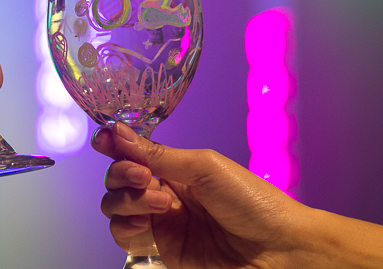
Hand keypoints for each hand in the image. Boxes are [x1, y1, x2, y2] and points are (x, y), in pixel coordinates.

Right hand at [92, 123, 305, 268]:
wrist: (277, 249)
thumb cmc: (253, 202)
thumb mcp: (204, 167)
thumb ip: (158, 154)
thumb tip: (118, 132)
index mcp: (176, 168)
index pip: (133, 152)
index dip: (114, 144)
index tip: (104, 140)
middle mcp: (163, 192)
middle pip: (118, 178)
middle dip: (123, 173)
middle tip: (143, 176)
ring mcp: (160, 223)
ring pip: (115, 206)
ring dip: (127, 199)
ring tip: (159, 203)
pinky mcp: (159, 251)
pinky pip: (123, 236)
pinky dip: (124, 225)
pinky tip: (144, 222)